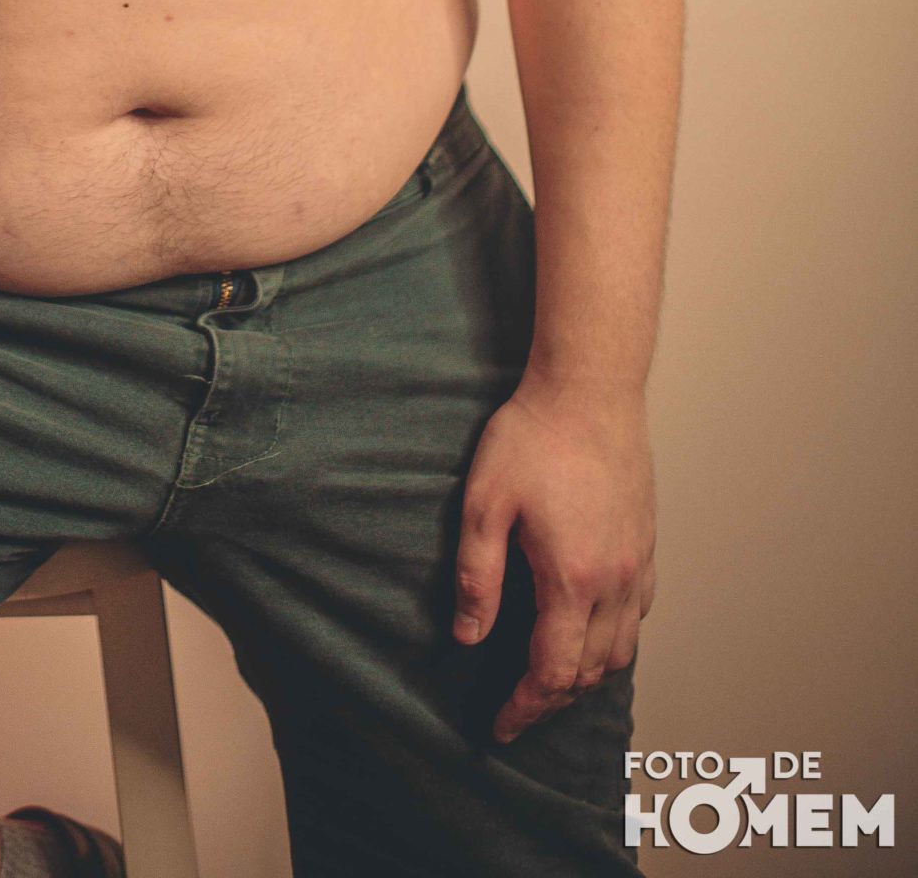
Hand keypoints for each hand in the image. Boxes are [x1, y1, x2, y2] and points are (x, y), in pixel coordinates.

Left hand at [452, 373, 656, 744]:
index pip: (552, 672)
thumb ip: (478, 576)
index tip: (501, 726)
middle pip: (590, 672)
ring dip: (586, 675)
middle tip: (518, 709)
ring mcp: (638, 564)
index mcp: (572, 580)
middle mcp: (615, 583)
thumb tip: (470, 636)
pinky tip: (590, 630)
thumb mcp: (484, 504)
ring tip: (551, 678)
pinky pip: (639, 615)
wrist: (590, 389)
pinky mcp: (647, 544)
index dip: (525, 707)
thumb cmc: (533, 438)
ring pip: (622, 650)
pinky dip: (614, 641)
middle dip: (552, 700)